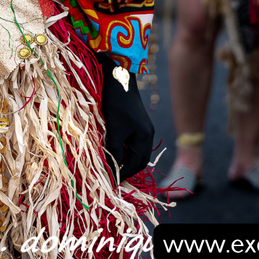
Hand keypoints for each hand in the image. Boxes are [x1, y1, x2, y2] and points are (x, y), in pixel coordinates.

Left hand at [97, 52, 153, 182]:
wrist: (119, 76)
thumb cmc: (116, 103)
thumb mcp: (114, 129)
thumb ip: (114, 150)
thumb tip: (111, 170)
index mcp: (144, 138)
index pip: (136, 164)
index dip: (123, 174)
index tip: (111, 181)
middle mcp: (147, 135)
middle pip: (139, 160)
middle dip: (127, 170)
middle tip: (112, 176)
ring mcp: (143, 128)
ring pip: (135, 151)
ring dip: (125, 159)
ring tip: (111, 164)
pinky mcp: (136, 122)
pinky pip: (132, 142)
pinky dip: (124, 149)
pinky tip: (113, 148)